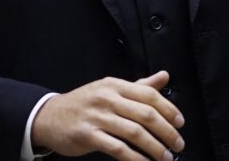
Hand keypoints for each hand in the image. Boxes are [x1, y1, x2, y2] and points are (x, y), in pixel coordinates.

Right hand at [31, 71, 185, 160]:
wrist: (48, 116)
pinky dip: (135, 159)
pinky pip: (118, 149)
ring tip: (166, 157)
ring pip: (135, 133)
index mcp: (115, 85)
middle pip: (146, 114)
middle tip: (178, 144)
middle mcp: (107, 98)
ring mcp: (97, 117)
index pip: (149, 95)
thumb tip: (164, 76)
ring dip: (155, 147)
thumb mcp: (110, 89)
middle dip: (167, 132)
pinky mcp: (88, 136)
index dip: (169, 110)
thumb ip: (139, 86)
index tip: (180, 124)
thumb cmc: (83, 104)